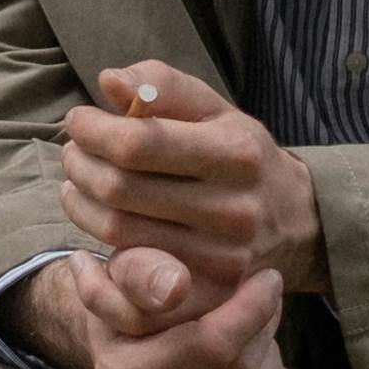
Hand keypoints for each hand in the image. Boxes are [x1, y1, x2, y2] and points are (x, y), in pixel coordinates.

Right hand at [4, 243, 300, 368]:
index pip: (210, 346)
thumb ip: (144, 271)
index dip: (252, 306)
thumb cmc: (133, 303)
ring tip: (257, 331)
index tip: (269, 278)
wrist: (125, 353)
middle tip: (266, 298)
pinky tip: (260, 367)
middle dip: (264, 325)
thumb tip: (175, 288)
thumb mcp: (125, 272)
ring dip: (272, 354)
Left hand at [61, 60, 323, 300]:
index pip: (140, 143)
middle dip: (81, 163)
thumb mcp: (216, 109)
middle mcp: (232, 208)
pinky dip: (98, 233)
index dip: (94, 131)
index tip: (78, 119)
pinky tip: (95, 211)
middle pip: (121, 188)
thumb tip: (109, 81)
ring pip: (118, 229)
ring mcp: (220, 254)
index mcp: (235, 153)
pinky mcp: (206, 287)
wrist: (294, 220)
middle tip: (73, 150)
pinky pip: (130, 263)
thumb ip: (163, 85)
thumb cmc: (241, 153)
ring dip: (81, 199)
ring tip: (78, 178)